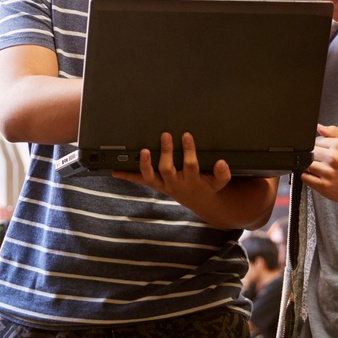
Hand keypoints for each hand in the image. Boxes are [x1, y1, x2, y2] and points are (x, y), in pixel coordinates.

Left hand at [113, 131, 233, 212]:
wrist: (199, 202)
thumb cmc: (206, 186)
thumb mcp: (218, 182)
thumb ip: (222, 174)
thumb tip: (221, 163)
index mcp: (191, 179)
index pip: (190, 165)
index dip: (188, 151)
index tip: (186, 135)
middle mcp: (174, 183)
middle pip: (167, 169)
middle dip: (165, 152)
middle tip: (165, 135)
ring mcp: (162, 184)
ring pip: (150, 177)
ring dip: (145, 164)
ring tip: (143, 151)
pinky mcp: (155, 184)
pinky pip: (139, 180)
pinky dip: (127, 176)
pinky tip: (115, 170)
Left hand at [300, 124, 337, 204]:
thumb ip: (334, 131)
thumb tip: (318, 127)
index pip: (315, 140)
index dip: (318, 145)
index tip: (324, 150)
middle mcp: (332, 158)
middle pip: (309, 152)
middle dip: (314, 155)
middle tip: (322, 160)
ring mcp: (327, 173)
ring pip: (306, 163)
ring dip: (310, 165)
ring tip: (320, 168)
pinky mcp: (322, 185)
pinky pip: (304, 177)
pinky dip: (307, 176)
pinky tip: (316, 175)